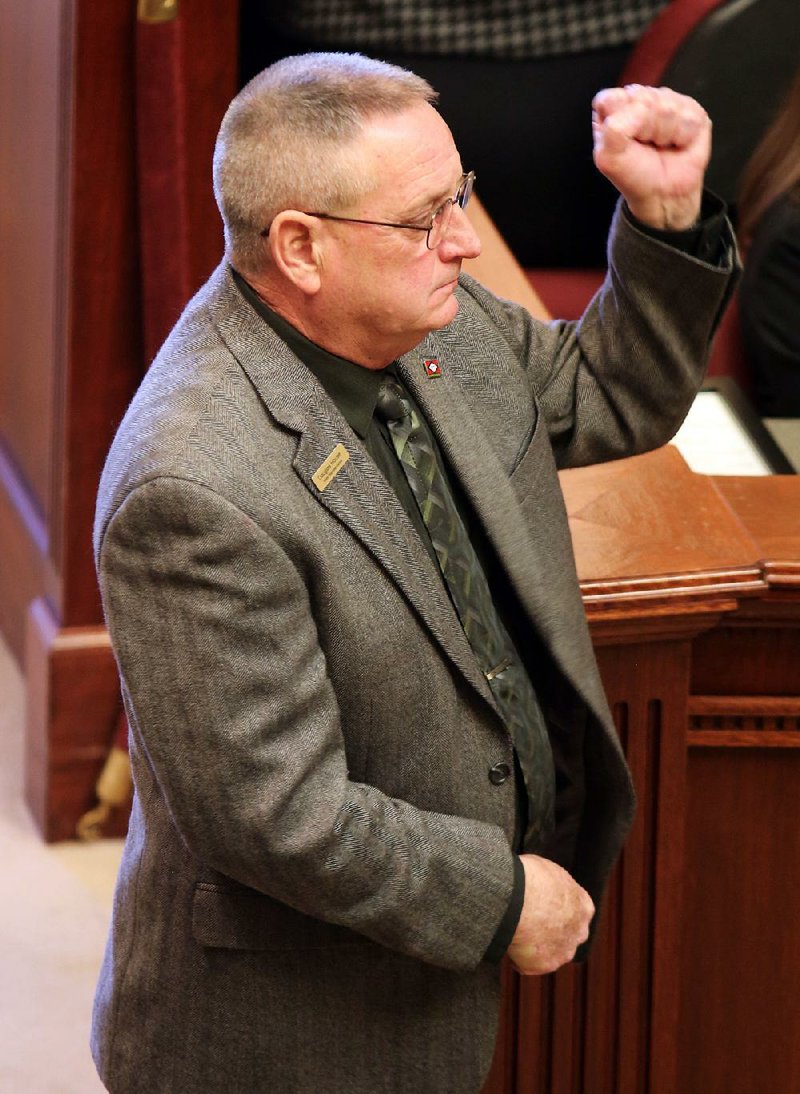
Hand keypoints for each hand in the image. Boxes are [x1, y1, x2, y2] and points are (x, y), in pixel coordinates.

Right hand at [507, 854, 594, 975]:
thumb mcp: (548, 870)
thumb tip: (544, 883)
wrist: (516, 900)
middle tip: (530, 921)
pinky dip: (518, 957)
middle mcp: (579, 932)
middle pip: (568, 935)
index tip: (543, 906)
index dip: (559, 909)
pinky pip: (529, 964)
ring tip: (515, 932)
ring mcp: (562, 952)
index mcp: (583, 906)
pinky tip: (508, 942)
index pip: (577, 912)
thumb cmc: (529, 878)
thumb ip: (553, 885)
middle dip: (554, 932)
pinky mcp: (542, 966)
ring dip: (537, 946)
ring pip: (551, 953)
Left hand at [591, 85, 711, 230]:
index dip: (620, 122)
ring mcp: (668, 100)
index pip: (612, 99)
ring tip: (661, 146)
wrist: (663, 193)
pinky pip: (689, 116)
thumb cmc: (635, 175)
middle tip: (645, 146)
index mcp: (613, 108)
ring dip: (664, 135)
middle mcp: (640, 99)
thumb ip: (612, 129)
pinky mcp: (692, 109)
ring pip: (668, 107)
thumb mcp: (608, 158)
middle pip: (643, 98)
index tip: (625, 143)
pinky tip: (677, 144)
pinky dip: (683, 137)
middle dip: (644, 130)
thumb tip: (642, 109)